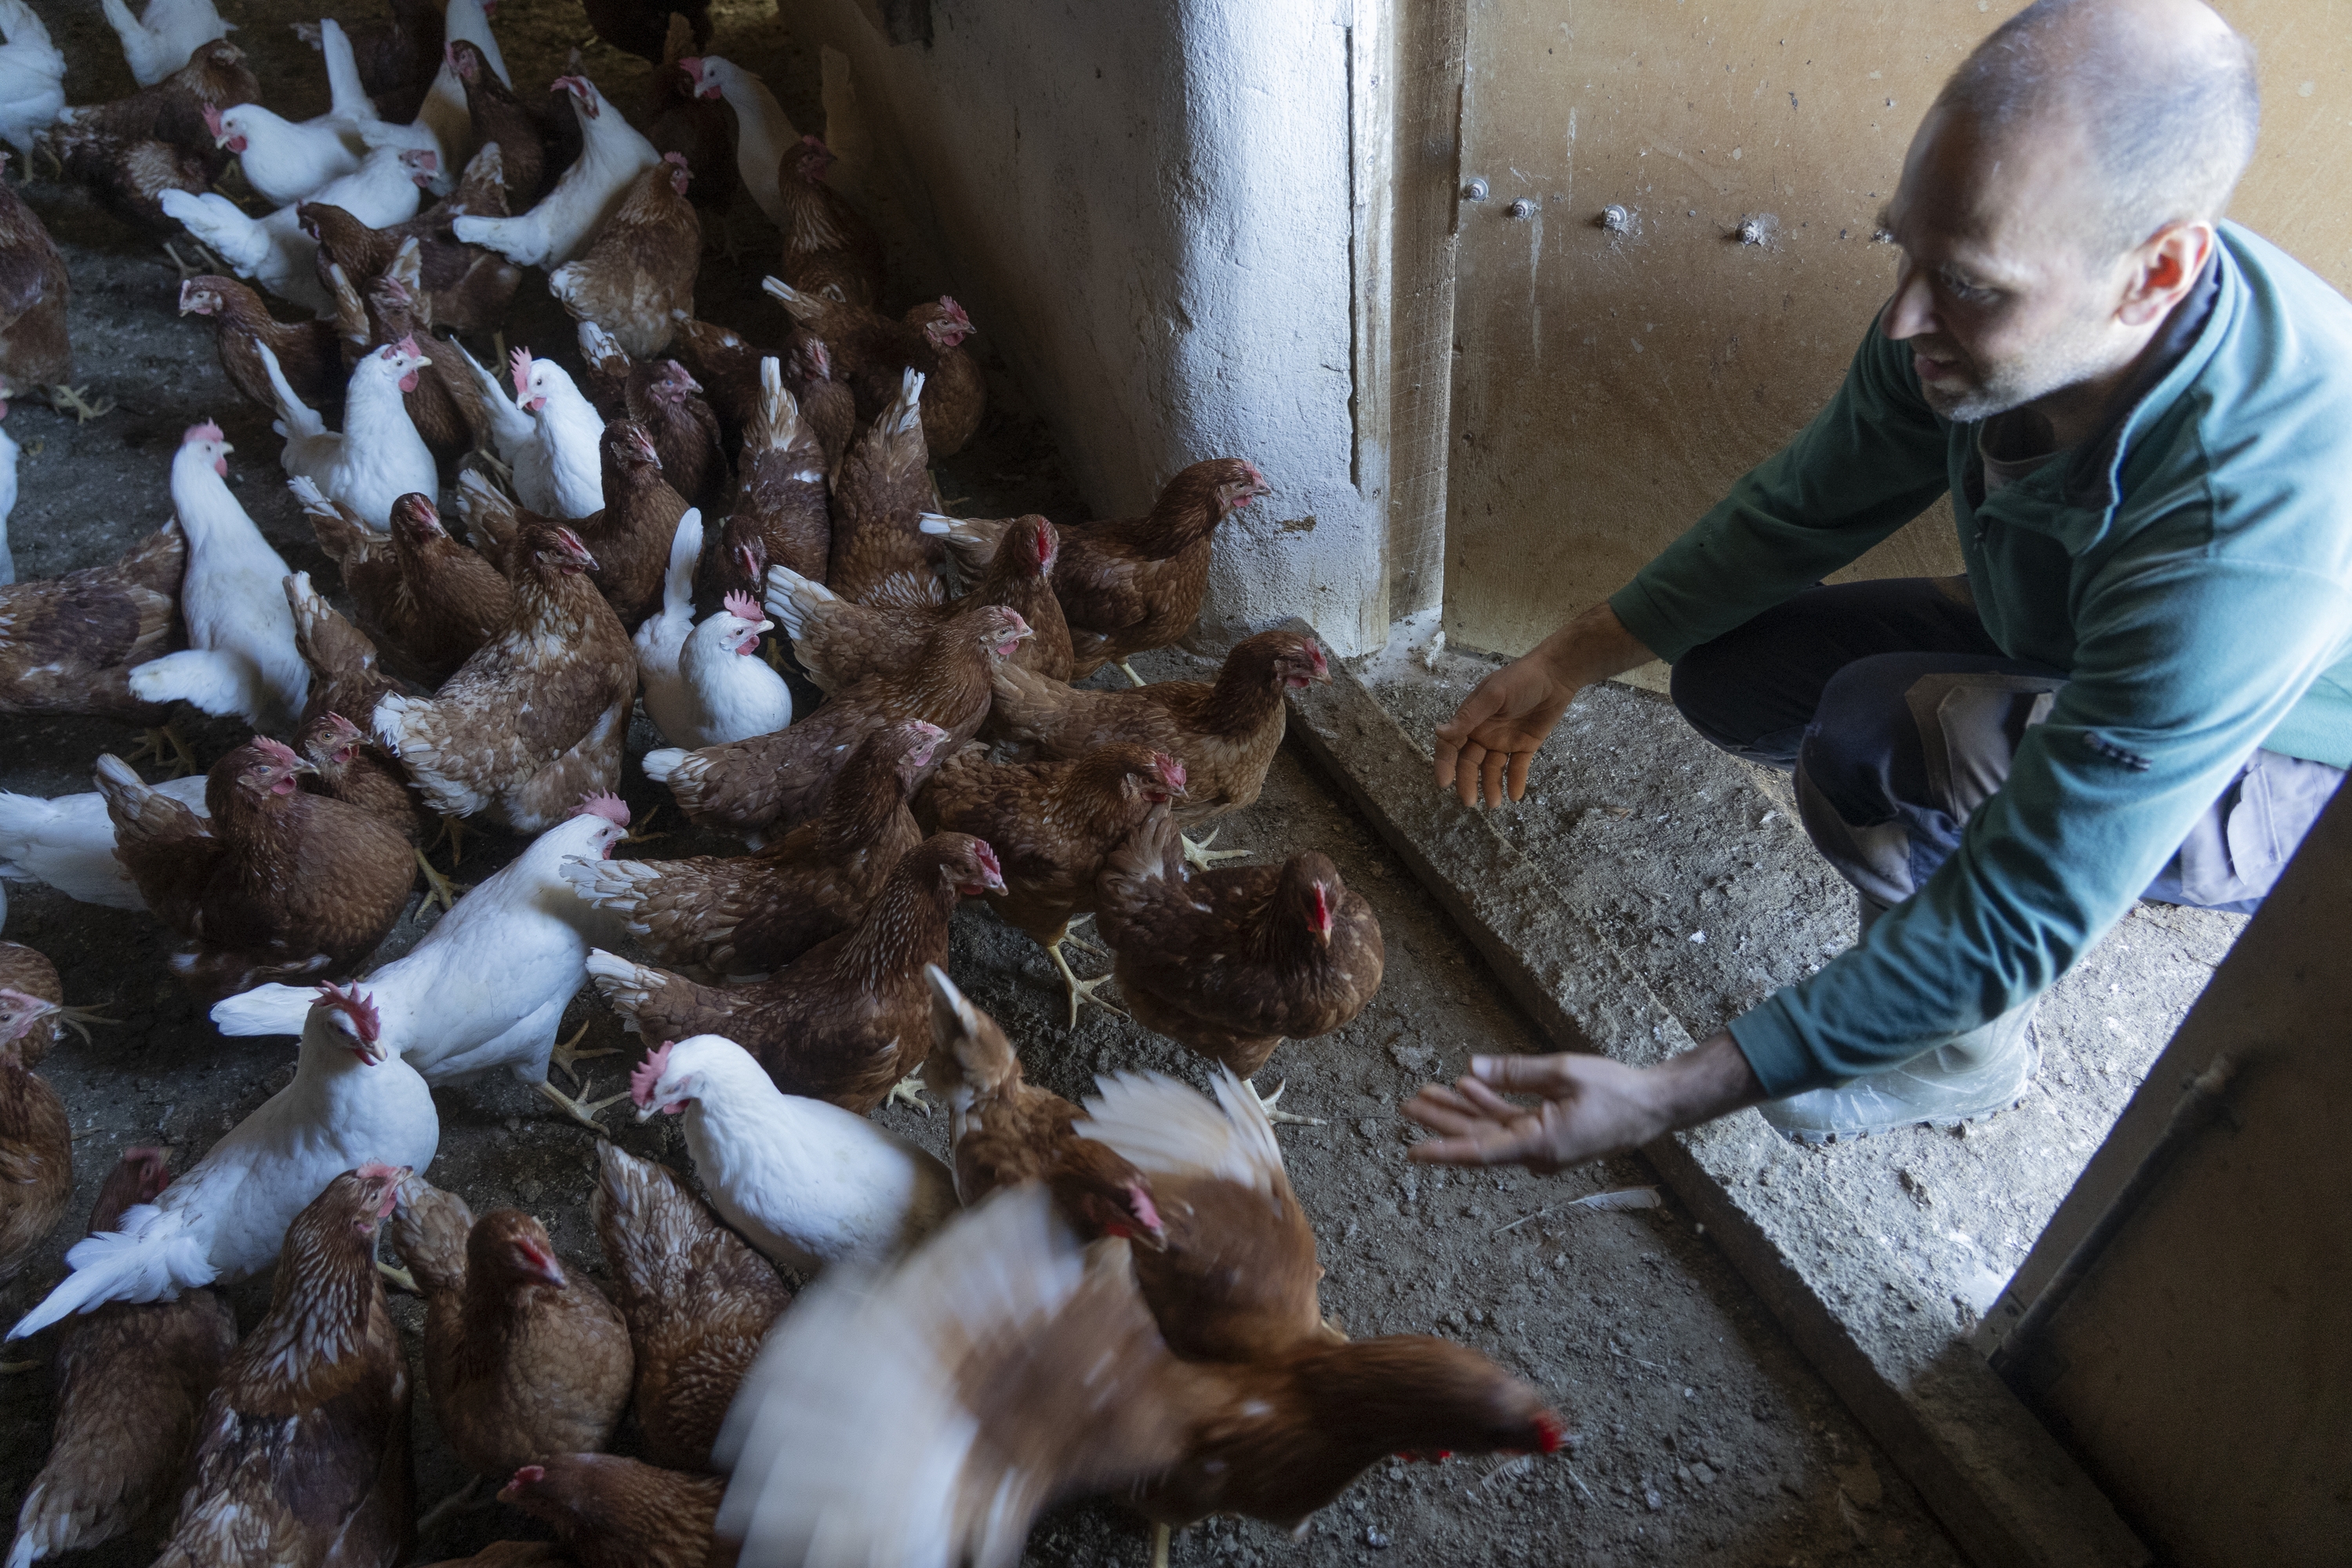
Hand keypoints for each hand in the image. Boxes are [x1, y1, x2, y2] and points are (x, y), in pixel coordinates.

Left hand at [1401, 1035, 1762, 1173]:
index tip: (1412, 1152)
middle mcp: (1537, 1153)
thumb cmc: (1615, 1090)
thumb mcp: (1563, 1072)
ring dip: (1461, 1111)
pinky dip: (1488, 1106)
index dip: (1443, 1149)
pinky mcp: (1549, 1136)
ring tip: (1426, 1093)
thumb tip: (1470, 1069)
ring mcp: (1543, 1147)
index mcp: (1540, 1145)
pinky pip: (1510, 1124)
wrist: (1653, 1107)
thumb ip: (1515, 1073)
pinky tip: (1467, 1087)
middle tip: (1406, 1106)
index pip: (1480, 1150)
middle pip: (1478, 1138)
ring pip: (1491, 1130)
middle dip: (1441, 1121)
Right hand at [1432, 602, 1652, 808]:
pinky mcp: (1525, 746)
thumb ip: (1468, 716)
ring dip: (1491, 786)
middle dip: (1467, 782)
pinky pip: (1517, 768)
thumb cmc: (1520, 680)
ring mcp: (1504, 741)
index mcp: (1471, 719)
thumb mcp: (1493, 696)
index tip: (1444, 784)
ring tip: (1495, 803)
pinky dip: (1515, 781)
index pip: (1451, 745)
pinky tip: (1515, 795)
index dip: (1445, 764)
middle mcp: (1484, 733)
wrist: (1556, 675)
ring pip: (1492, 769)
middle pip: (1470, 762)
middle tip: (1469, 801)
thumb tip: (1439, 731)